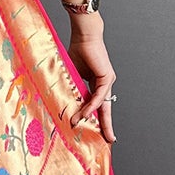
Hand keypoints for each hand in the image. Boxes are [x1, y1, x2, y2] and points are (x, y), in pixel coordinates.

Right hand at [66, 21, 115, 141]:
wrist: (83, 35)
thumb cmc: (77, 50)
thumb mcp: (72, 75)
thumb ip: (72, 89)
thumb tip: (64, 103)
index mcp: (97, 84)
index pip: (98, 105)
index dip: (97, 118)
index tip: (98, 131)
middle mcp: (105, 84)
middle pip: (106, 109)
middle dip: (106, 125)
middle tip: (109, 139)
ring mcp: (107, 81)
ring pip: (102, 104)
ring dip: (92, 116)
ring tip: (80, 124)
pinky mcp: (107, 77)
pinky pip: (99, 95)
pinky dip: (92, 105)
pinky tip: (85, 113)